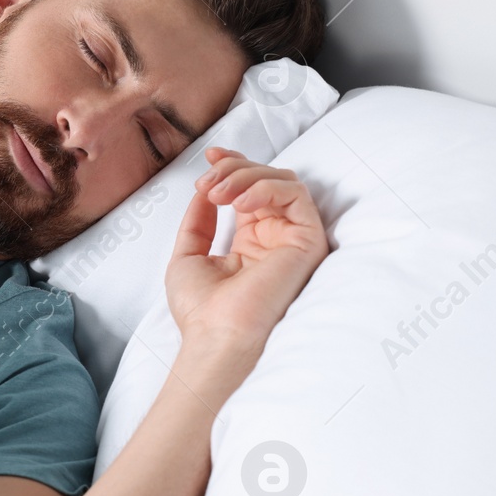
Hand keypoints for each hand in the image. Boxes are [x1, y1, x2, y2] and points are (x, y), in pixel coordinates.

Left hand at [165, 147, 328, 371]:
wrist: (216, 337)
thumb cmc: (201, 310)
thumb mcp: (187, 256)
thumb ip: (199, 221)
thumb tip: (206, 190)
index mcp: (251, 241)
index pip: (250, 190)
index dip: (233, 165)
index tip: (209, 157)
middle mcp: (275, 238)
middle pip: (266, 179)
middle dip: (234, 169)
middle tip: (209, 182)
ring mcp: (292, 239)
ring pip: (284, 181)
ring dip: (247, 176)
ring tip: (219, 193)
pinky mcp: (308, 242)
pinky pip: (296, 195)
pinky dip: (265, 188)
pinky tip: (240, 201)